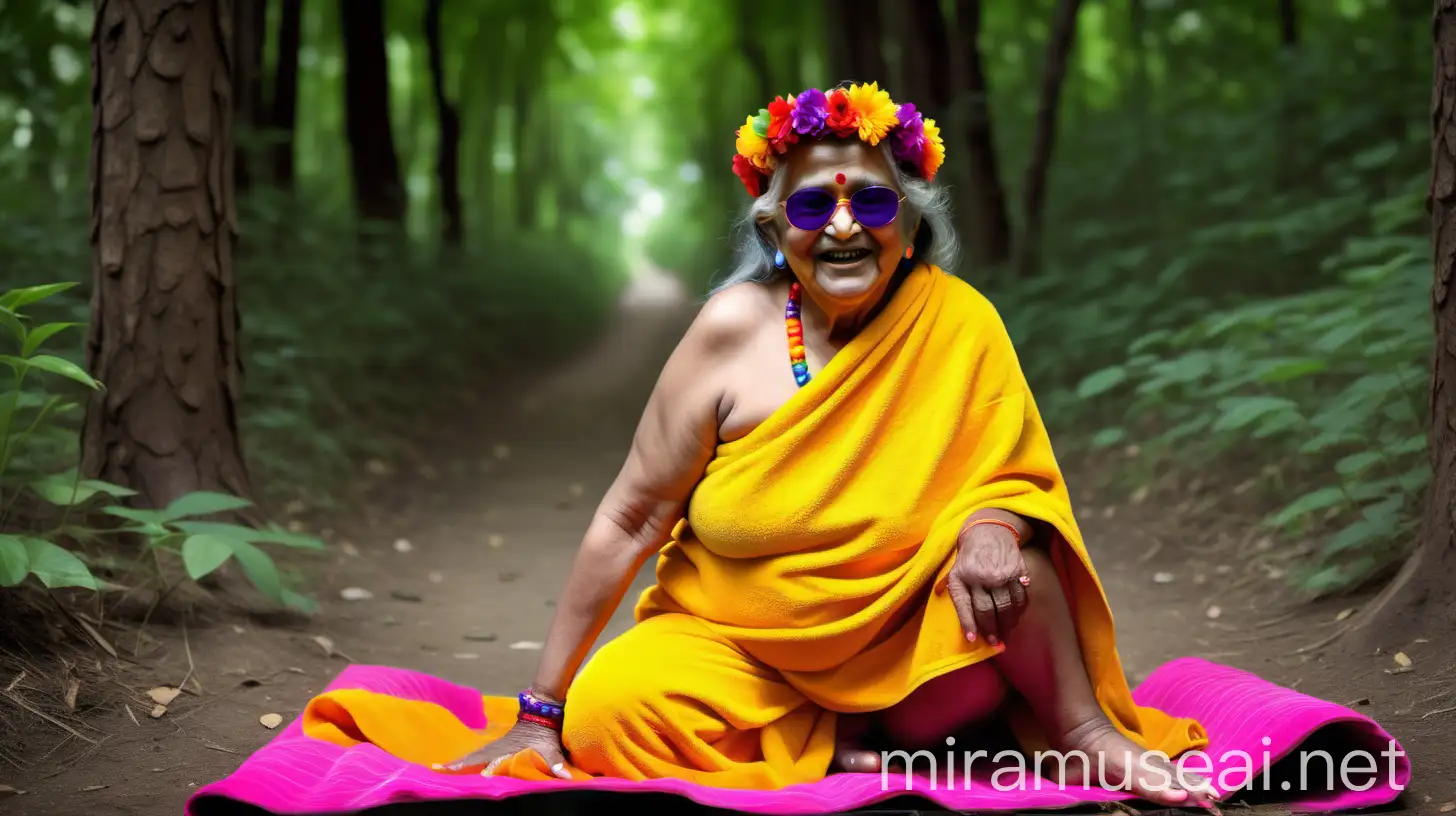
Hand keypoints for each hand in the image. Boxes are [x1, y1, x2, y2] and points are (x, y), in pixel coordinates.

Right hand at [438, 720, 571, 778]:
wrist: (544, 707)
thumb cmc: (545, 728)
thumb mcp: (550, 745)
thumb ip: (555, 761)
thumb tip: (564, 776)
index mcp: (505, 746)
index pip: (482, 757)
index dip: (467, 763)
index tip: (449, 767)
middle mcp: (499, 744)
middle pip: (475, 754)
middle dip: (459, 761)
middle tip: (439, 767)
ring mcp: (500, 742)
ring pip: (478, 752)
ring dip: (464, 759)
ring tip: (446, 766)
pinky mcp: (504, 741)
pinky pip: (484, 750)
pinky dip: (474, 756)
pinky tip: (470, 760)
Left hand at [946, 521, 1028, 646]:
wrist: (990, 530)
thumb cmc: (969, 555)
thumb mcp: (954, 568)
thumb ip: (948, 584)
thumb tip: (938, 595)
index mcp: (963, 577)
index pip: (965, 605)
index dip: (969, 624)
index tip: (973, 639)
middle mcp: (982, 577)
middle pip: (988, 610)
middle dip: (991, 630)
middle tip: (994, 642)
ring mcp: (1002, 576)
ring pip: (1006, 607)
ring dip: (1007, 624)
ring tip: (1005, 634)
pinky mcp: (1018, 573)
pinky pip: (1020, 597)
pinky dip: (1019, 611)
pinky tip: (1015, 618)